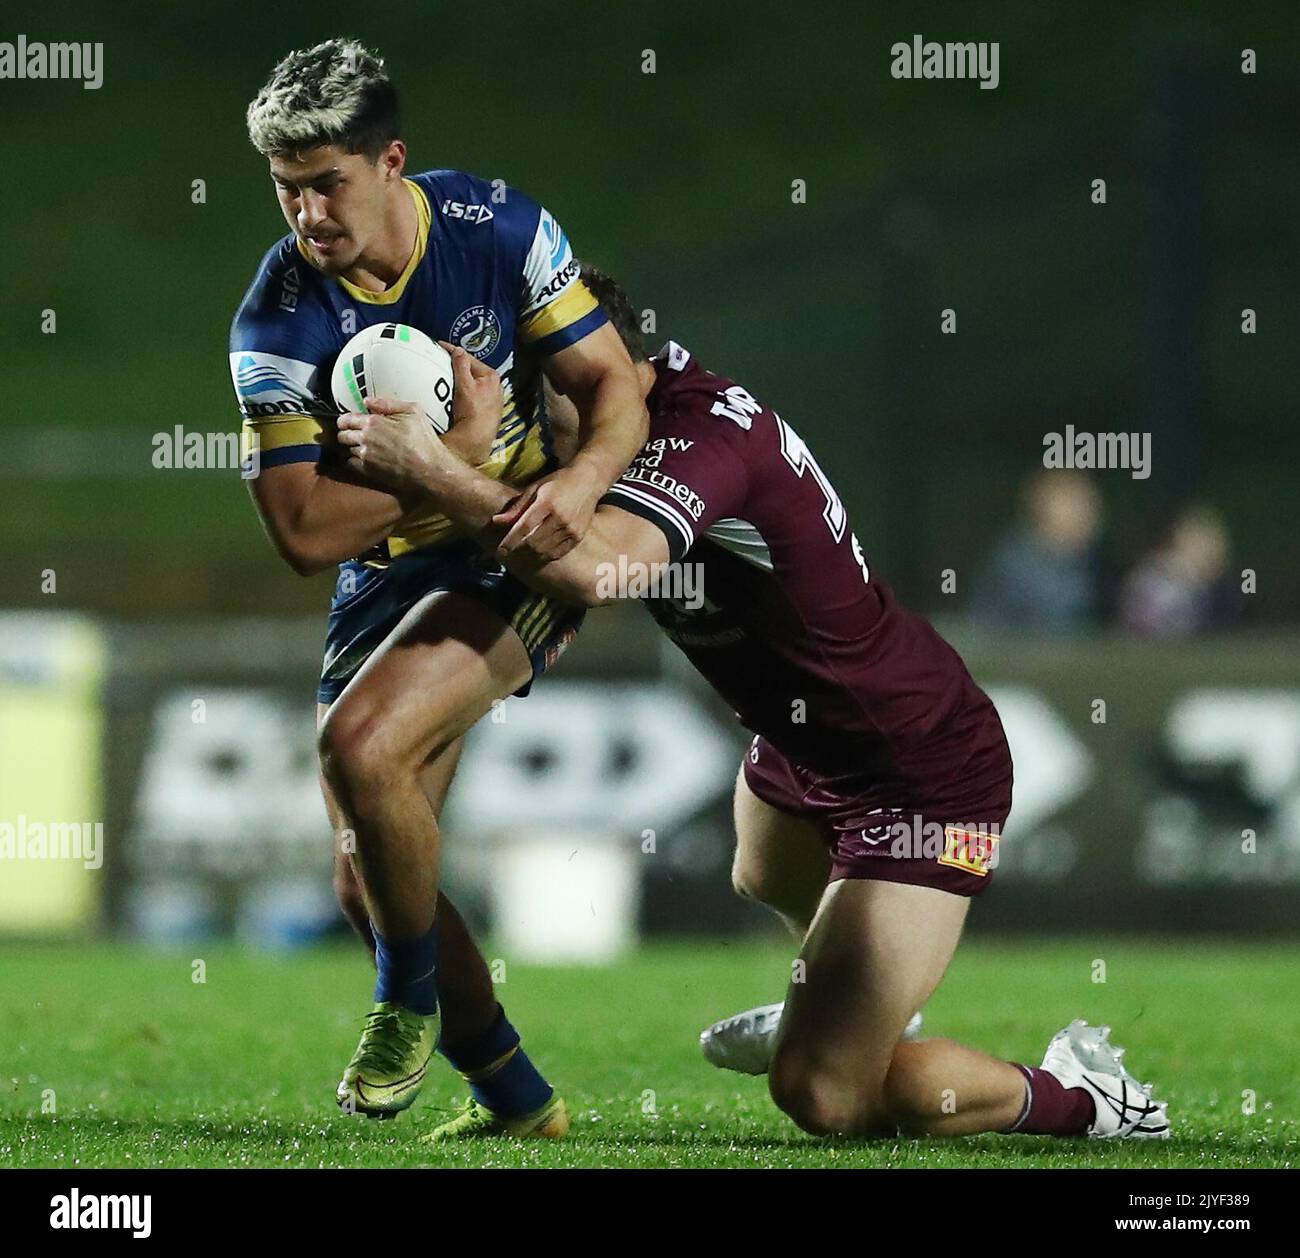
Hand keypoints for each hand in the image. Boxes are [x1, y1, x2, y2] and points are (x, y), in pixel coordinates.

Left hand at [336, 397, 444, 491]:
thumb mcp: (413, 412)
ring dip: (351, 447)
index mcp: (373, 422)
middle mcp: (365, 439)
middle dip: (345, 433)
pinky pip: (350, 464)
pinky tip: (364, 459)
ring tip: (362, 446)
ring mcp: (365, 456)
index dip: (344, 419)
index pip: (346, 419)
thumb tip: (368, 401)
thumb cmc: (424, 441)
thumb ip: (387, 403)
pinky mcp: (368, 471)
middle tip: (352, 433)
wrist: (430, 470)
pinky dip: (354, 460)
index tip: (346, 421)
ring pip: (346, 449)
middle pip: (342, 435)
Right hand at [438, 342, 502, 464]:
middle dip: (458, 365)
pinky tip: (456, 394)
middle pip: (472, 370)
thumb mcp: (464, 386)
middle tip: (442, 361)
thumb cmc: (472, 412)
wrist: (476, 438)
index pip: (469, 358)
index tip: (441, 346)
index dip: (454, 351)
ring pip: (473, 382)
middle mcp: (495, 386)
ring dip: (461, 378)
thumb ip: (461, 366)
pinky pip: (473, 393)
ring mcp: (492, 398)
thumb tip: (458, 350)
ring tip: (447, 376)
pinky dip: (465, 390)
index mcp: (491, 376)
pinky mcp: (487, 408)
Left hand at [492, 462, 603, 559]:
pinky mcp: (578, 536)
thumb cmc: (557, 483)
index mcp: (547, 503)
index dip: (510, 541)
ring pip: (545, 551)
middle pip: (534, 543)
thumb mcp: (534, 488)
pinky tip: (536, 555)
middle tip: (507, 555)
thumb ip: (516, 506)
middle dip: (518, 551)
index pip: (524, 527)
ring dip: (529, 556)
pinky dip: (545, 556)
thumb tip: (496, 521)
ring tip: (519, 556)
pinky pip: (558, 553)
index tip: (501, 550)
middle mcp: (560, 517)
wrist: (587, 481)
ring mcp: (571, 529)